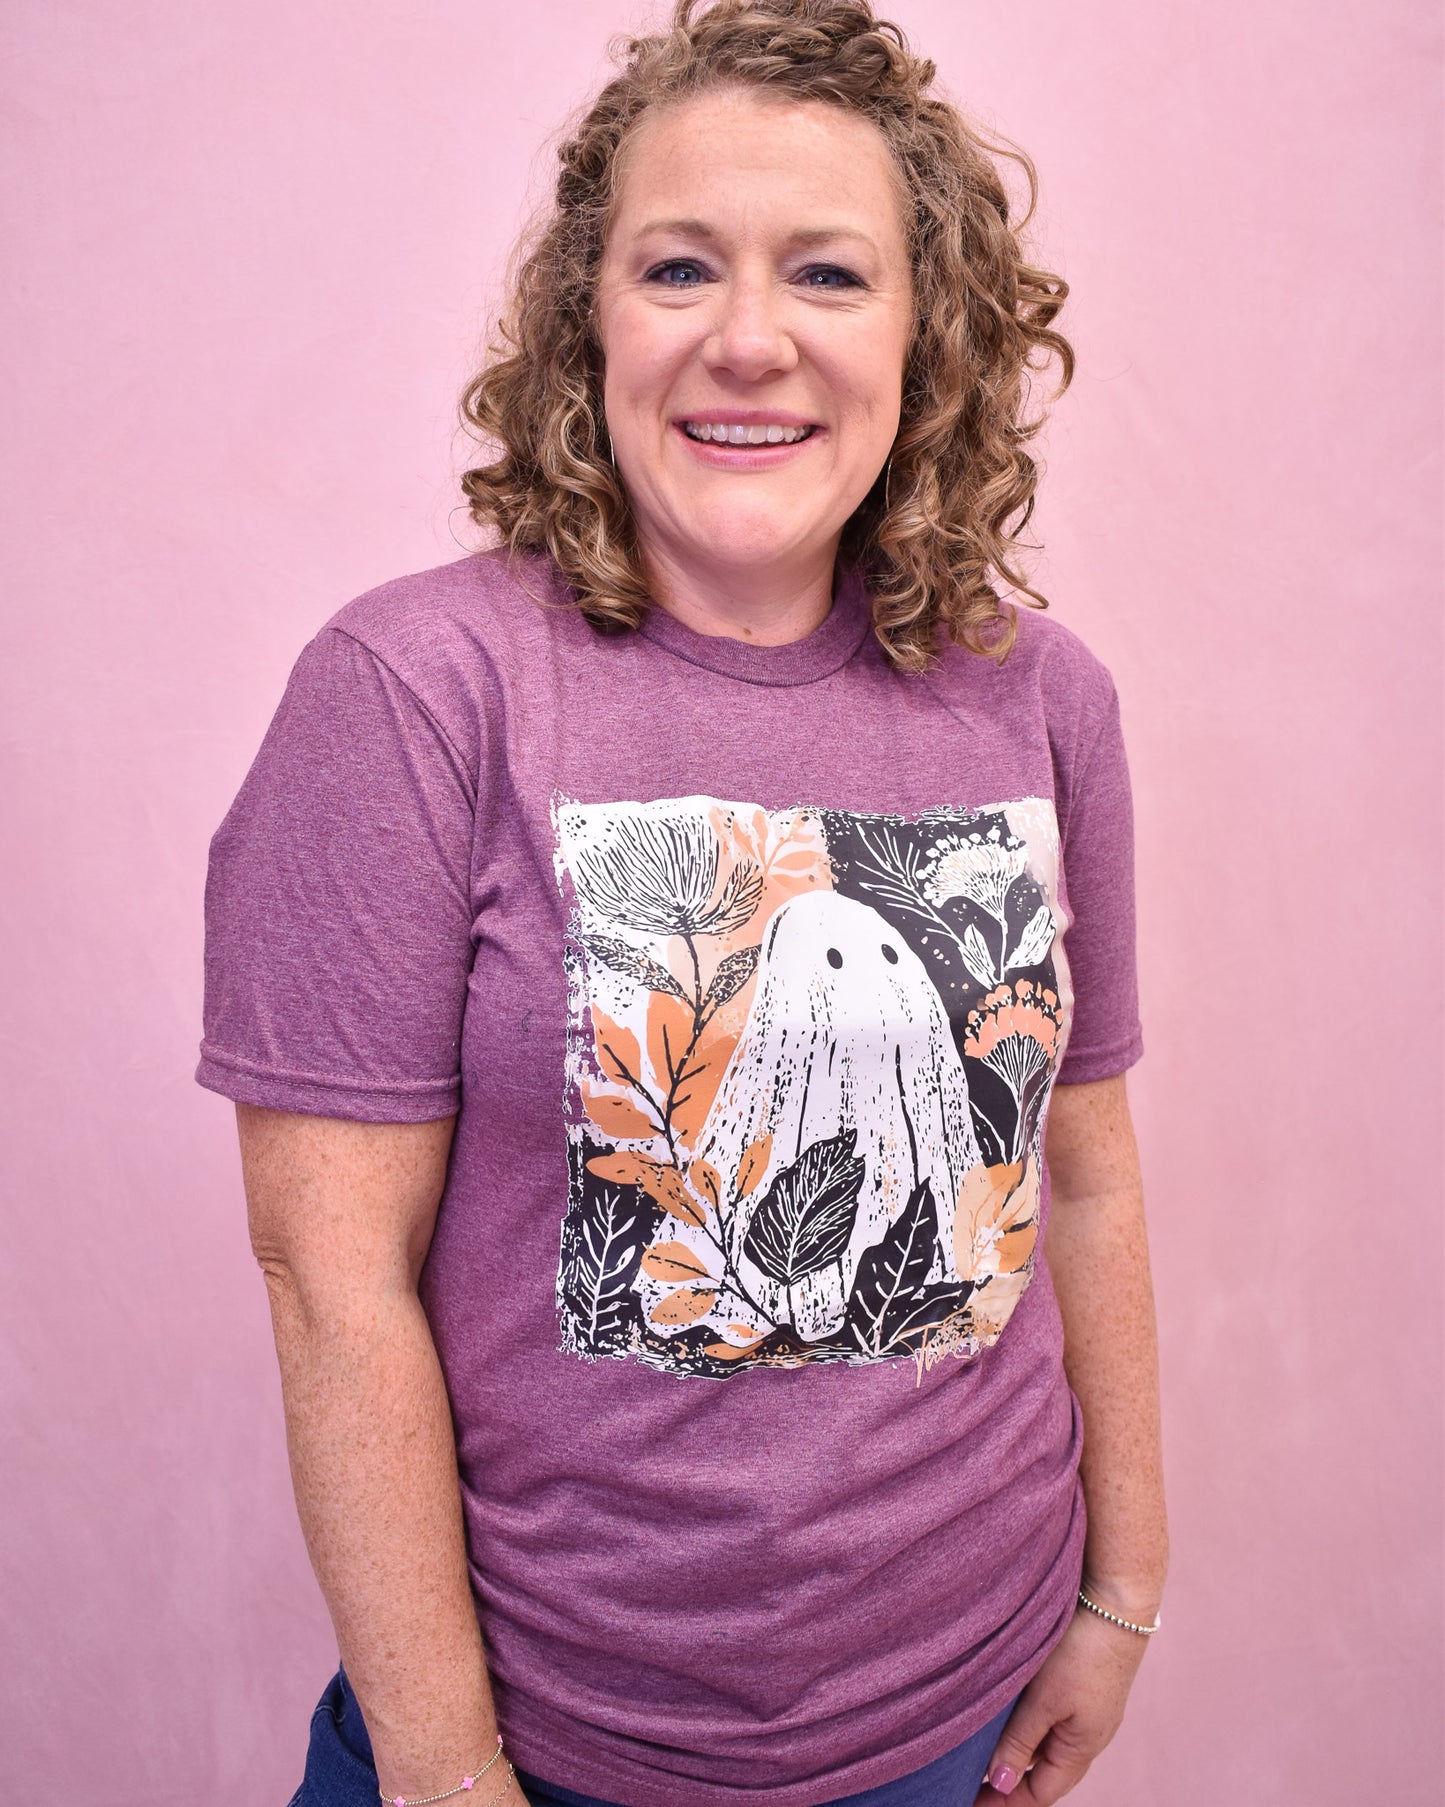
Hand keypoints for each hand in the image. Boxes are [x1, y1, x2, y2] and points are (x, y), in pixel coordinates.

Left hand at [970, 1604, 1151, 1803]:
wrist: (1117, 1606)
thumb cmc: (1081, 1654)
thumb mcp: (1044, 1701)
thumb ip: (1020, 1742)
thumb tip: (1001, 1784)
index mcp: (1081, 1749)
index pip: (1040, 1794)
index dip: (1005, 1800)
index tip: (968, 1799)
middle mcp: (1088, 1737)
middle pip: (1045, 1774)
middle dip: (1009, 1781)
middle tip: (968, 1779)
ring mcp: (1088, 1712)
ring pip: (1047, 1745)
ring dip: (1017, 1750)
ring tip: (979, 1749)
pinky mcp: (1084, 1688)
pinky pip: (1052, 1719)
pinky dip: (1028, 1725)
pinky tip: (1006, 1712)